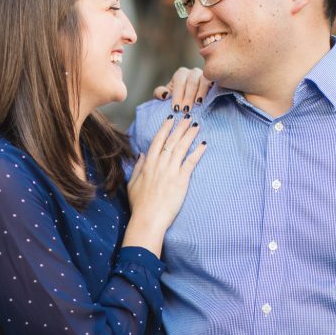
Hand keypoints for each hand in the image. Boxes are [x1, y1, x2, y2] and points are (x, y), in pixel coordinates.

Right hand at [123, 114, 206, 255]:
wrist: (148, 218)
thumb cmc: (139, 205)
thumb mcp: (132, 184)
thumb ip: (137, 167)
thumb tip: (141, 154)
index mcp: (148, 164)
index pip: (157, 141)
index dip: (165, 128)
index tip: (170, 118)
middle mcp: (160, 164)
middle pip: (172, 141)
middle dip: (180, 127)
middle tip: (187, 116)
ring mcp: (171, 171)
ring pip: (181, 148)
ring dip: (189, 135)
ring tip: (196, 125)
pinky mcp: (181, 180)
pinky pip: (191, 162)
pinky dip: (197, 152)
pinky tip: (203, 145)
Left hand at [153, 67, 211, 112]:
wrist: (192, 101)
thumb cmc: (177, 97)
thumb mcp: (167, 95)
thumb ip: (159, 93)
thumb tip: (165, 94)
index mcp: (181, 74)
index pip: (179, 83)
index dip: (177, 96)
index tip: (176, 109)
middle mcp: (193, 72)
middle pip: (191, 82)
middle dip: (188, 97)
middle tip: (185, 110)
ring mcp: (205, 75)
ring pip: (203, 81)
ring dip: (200, 93)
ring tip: (197, 104)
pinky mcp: (214, 80)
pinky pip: (212, 82)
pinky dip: (209, 89)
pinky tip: (207, 98)